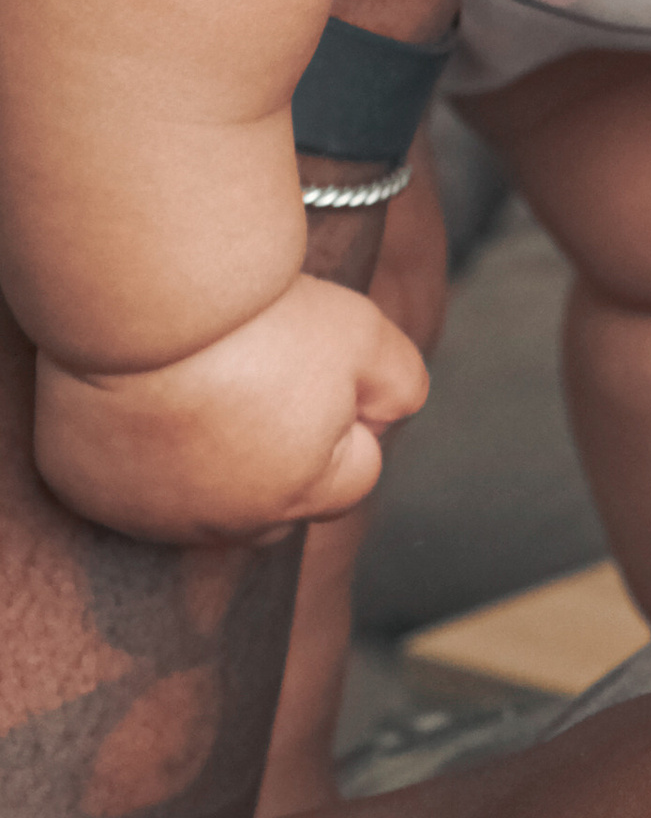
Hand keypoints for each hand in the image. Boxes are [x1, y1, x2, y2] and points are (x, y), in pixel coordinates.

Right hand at [33, 273, 429, 545]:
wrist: (141, 296)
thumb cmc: (255, 315)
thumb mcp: (365, 335)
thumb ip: (398, 385)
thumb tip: (387, 414)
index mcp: (300, 493)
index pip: (354, 475)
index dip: (347, 414)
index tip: (316, 362)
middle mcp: (224, 522)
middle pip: (278, 503)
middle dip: (285, 455)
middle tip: (259, 373)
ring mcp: (147, 512)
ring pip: (197, 504)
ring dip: (208, 462)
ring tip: (198, 383)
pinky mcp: (85, 488)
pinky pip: (122, 485)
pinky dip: (134, 452)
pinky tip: (139, 396)